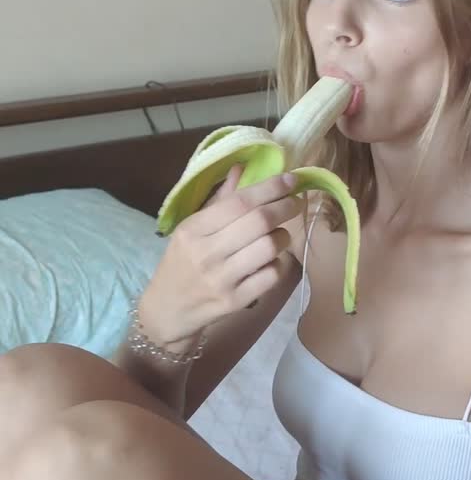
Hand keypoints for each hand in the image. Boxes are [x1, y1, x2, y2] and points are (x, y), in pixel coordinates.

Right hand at [139, 165, 302, 347]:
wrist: (167, 310)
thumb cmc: (181, 263)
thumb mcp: (191, 229)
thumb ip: (219, 200)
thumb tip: (242, 168)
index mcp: (193, 229)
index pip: (239, 202)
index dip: (270, 188)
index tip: (291, 178)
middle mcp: (206, 253)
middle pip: (259, 222)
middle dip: (285, 207)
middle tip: (295, 202)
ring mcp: (221, 279)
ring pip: (269, 247)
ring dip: (282, 236)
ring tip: (278, 234)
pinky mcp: (234, 302)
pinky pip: (270, 275)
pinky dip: (277, 264)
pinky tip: (270, 261)